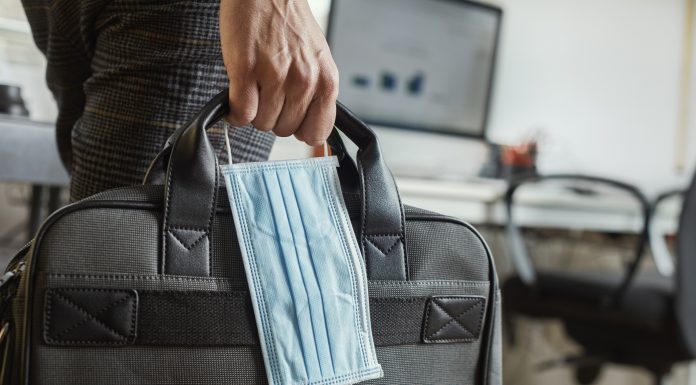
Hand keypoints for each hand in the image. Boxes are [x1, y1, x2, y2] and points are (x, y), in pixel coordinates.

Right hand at [220, 0, 338, 145]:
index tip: (291, 120)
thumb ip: (316, 95)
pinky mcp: (247, 69)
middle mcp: (305, 81)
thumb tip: (311, 134)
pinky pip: (241, 112)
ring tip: (255, 86)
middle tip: (269, 92)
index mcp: (326, 81)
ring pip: (261, 123)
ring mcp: (276, 76)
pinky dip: (234, 111)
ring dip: (253, 110)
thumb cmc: (289, 25)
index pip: (316, 132)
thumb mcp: (317, 61)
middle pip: (284, 130)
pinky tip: (237, 94)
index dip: (299, 129)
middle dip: (273, 116)